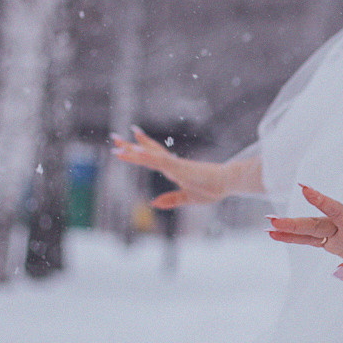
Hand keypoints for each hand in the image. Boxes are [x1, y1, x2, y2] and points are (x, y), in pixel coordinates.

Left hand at [110, 127, 227, 208]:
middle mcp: (171, 165)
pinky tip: (137, 151)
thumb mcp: (188, 199)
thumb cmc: (212, 189)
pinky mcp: (180, 168)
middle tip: (113, 138)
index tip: (126, 143)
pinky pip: (161, 161)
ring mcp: (175, 165)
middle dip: (129, 146)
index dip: (139, 150)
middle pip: (147, 153)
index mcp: (173, 169)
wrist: (228, 183)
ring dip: (133, 150)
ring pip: (150, 156)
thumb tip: (153, 204)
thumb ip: (171, 200)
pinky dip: (148, 156)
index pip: (152, 157)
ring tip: (118, 144)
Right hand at [269, 184, 342, 280]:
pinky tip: (275, 236)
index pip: (339, 211)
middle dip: (295, 222)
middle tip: (272, 221)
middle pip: (318, 222)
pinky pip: (311, 239)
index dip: (323, 201)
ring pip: (311, 229)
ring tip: (268, 226)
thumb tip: (336, 274)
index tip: (305, 189)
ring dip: (290, 228)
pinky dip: (294, 238)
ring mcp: (338, 233)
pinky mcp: (334, 242)